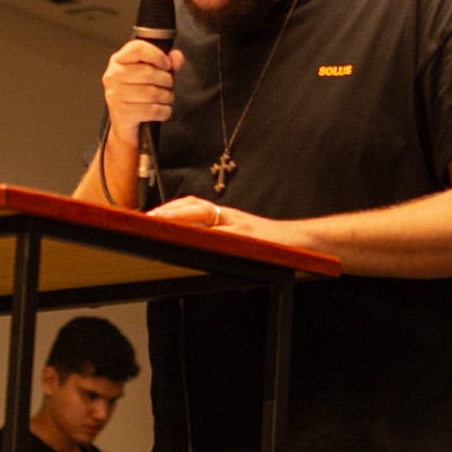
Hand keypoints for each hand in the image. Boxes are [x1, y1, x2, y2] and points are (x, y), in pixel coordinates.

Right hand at [101, 39, 184, 150]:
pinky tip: (162, 110)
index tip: (166, 65)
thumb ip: (167, 64)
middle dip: (166, 81)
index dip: (157, 55)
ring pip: (153, 93)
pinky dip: (164, 111)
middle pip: (148, 72)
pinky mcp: (122, 113)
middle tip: (168, 87)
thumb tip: (177, 56)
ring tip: (165, 99)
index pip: (137, 48)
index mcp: (119, 61)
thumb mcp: (154, 76)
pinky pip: (153, 110)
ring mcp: (115, 95)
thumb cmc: (138, 96)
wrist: (125, 124)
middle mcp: (113, 76)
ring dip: (167, 97)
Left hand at [151, 196, 284, 246]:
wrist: (304, 242)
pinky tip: (194, 240)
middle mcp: (231, 217)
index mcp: (227, 217)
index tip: (150, 216)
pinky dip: (207, 236)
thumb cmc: (273, 244)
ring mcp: (241, 227)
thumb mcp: (243, 237)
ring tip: (162, 223)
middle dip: (170, 211)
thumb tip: (194, 244)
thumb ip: (221, 238)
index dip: (171, 209)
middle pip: (195, 207)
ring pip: (206, 216)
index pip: (194, 206)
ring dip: (181, 218)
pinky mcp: (251, 239)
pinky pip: (225, 236)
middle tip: (147, 219)